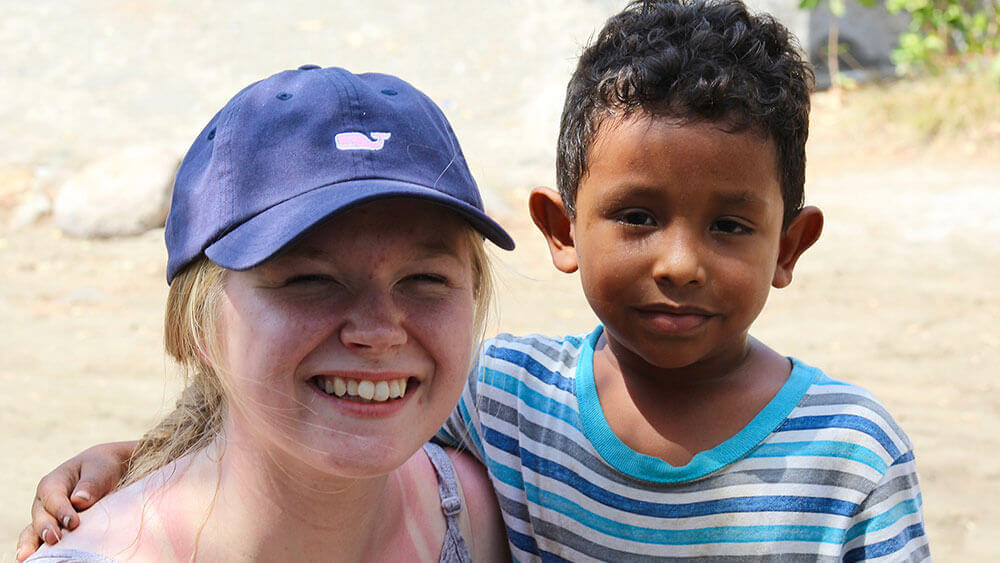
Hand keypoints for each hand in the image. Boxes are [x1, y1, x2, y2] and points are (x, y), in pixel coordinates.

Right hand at [15, 441, 135, 560]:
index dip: (61, 510)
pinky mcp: (55, 530)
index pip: (53, 498)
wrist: (108, 472)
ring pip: (34, 532)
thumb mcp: (100, 470)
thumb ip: (91, 484)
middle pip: (41, 517)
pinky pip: (41, 541)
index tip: (73, 523)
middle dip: (46, 528)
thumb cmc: (102, 469)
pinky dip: (39, 550)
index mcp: (53, 483)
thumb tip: (79, 501)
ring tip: (30, 557)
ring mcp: (47, 518)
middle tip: (54, 539)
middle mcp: (45, 503)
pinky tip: (34, 559)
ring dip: (34, 543)